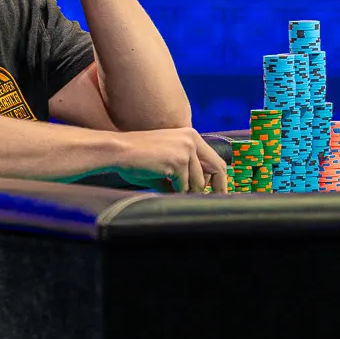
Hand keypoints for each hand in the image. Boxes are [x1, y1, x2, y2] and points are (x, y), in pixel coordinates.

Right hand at [114, 128, 228, 193]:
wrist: (119, 151)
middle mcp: (192, 139)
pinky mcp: (178, 161)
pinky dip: (175, 191)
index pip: (215, 159)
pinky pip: (184, 186)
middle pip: (217, 168)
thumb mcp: (167, 161)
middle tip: (214, 202)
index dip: (219, 179)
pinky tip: (162, 184)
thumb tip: (194, 193)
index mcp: (190, 136)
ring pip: (198, 182)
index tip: (219, 193)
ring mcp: (186, 149)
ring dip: (186, 191)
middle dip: (218, 188)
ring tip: (170, 189)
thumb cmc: (138, 157)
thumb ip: (183, 173)